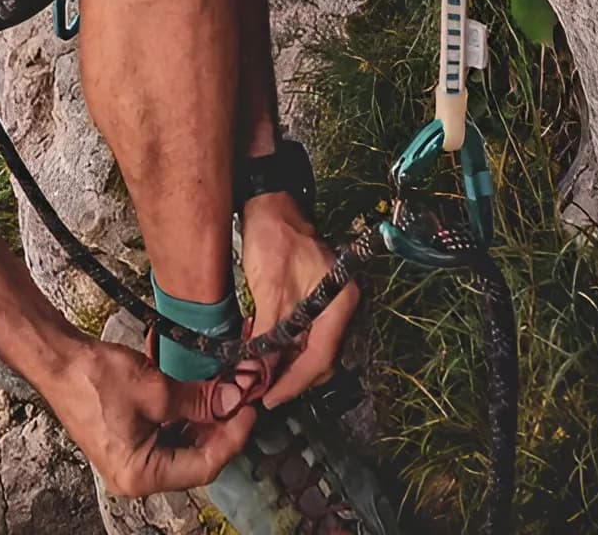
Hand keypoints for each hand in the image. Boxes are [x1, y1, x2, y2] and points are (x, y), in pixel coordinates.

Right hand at [42, 333, 255, 498]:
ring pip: (183, 446)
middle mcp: (135, 476)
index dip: (232, 436)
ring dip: (204, 419)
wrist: (56, 358)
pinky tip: (199, 396)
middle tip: (240, 398)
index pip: (204, 465)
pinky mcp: (128, 441)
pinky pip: (167, 436)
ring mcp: (131, 460)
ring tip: (223, 393)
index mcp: (140, 475)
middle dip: (220, 426)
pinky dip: (185, 416)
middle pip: (195, 458)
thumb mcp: (155, 389)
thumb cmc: (91, 378)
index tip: (249, 409)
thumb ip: (199, 400)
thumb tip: (232, 399)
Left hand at [239, 192, 358, 407]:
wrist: (267, 200)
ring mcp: (326, 301)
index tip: (269, 398)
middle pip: (319, 357)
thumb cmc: (273, 238)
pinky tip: (262, 353)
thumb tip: (258, 374)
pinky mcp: (310, 296)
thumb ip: (269, 336)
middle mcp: (338, 305)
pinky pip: (300, 332)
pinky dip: (282, 346)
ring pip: (308, 346)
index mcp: (339, 303)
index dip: (294, 383)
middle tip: (261, 392)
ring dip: (284, 363)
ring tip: (258, 378)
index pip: (320, 358)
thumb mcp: (270, 291)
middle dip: (291, 378)